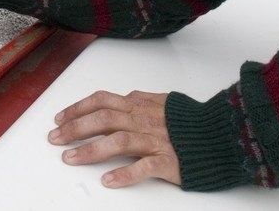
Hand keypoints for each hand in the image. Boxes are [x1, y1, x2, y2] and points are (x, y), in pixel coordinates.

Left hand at [47, 90, 180, 187]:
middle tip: (55, 138)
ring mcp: (156, 140)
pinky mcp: (168, 161)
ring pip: (117, 141)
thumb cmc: (193, 121)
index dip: (77, 108)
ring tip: (70, 158)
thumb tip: (124, 98)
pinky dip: (124, 174)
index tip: (60, 118)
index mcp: (141, 104)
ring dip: (90, 150)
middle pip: (103, 120)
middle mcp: (144, 120)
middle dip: (74, 128)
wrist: (223, 133)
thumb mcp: (164, 102)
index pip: (102, 101)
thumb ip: (142, 101)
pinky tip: (108, 180)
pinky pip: (143, 167)